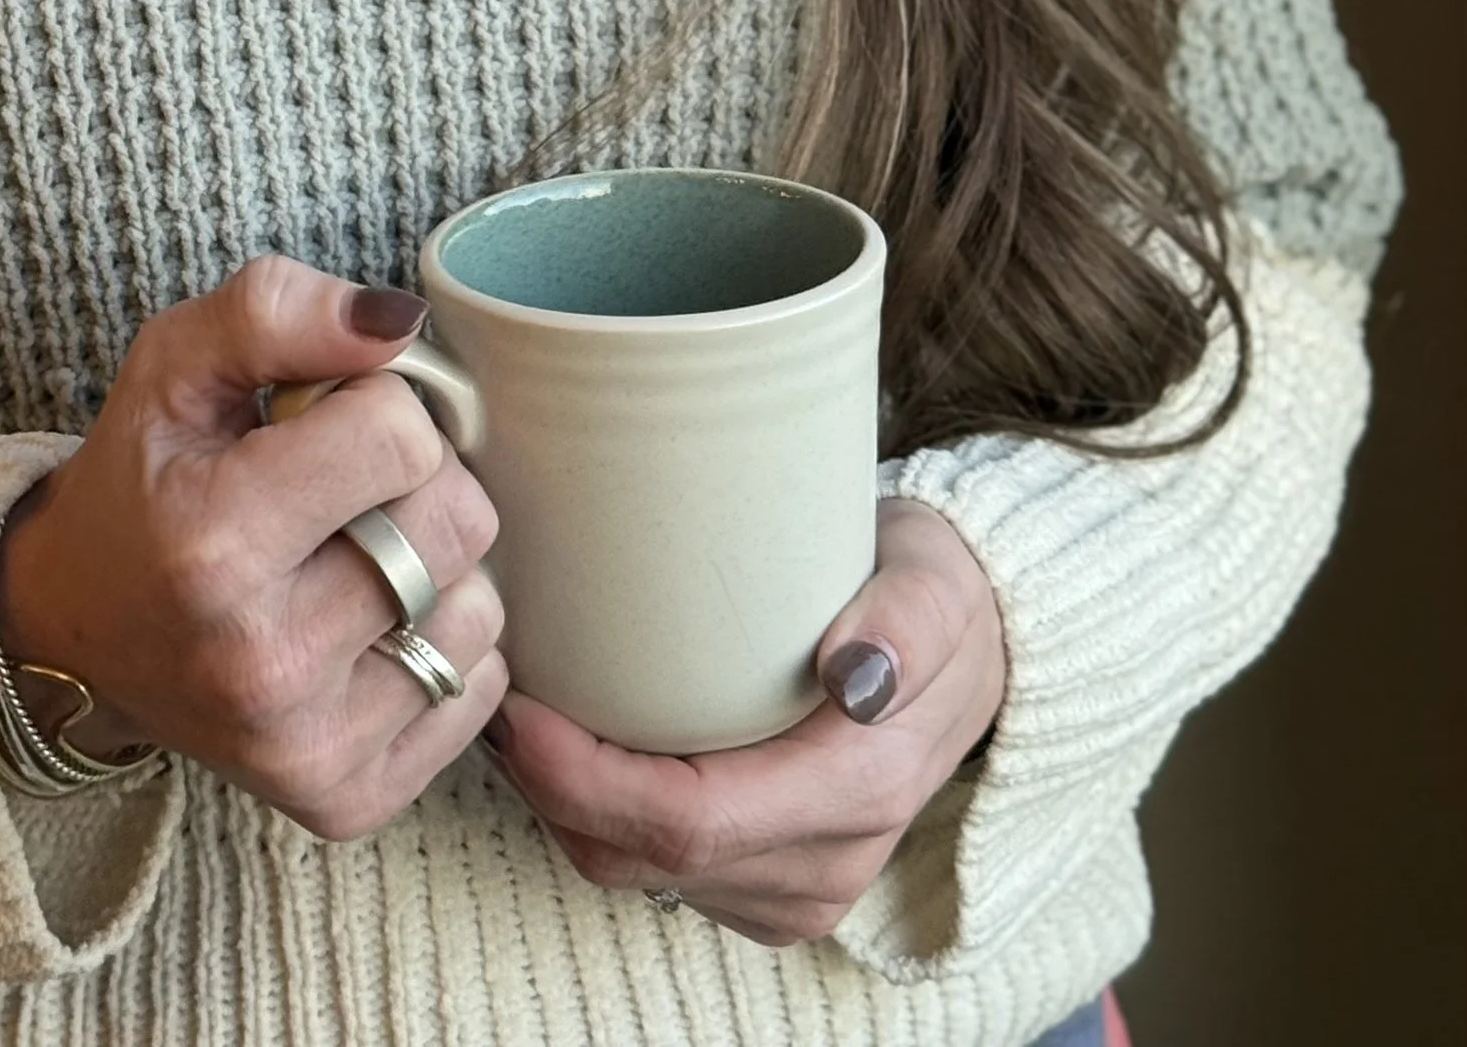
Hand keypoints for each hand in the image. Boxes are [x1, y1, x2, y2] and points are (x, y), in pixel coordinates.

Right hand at [0, 256, 507, 837]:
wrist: (77, 630)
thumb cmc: (140, 480)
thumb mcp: (173, 363)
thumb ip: (276, 309)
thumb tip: (398, 324)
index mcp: (215, 543)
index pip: (403, 436)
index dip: (374, 407)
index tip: (321, 424)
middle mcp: (263, 661)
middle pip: (460, 523)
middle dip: (418, 481)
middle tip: (345, 489)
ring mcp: (306, 746)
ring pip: (481, 611)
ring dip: (437, 569)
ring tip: (353, 558)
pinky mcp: (341, 799)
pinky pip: (476, 693)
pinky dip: (439, 648)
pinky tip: (365, 628)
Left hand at [486, 497, 1004, 944]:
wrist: (975, 655)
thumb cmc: (937, 595)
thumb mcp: (934, 577)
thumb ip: (906, 619)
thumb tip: (856, 672)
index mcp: (854, 794)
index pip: (685, 822)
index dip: (581, 775)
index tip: (518, 699)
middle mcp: (819, 867)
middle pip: (637, 857)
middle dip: (545, 783)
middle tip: (491, 681)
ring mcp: (792, 889)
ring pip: (631, 871)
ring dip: (559, 800)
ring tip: (516, 697)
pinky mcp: (765, 884)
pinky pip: (652, 869)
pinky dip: (596, 812)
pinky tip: (569, 733)